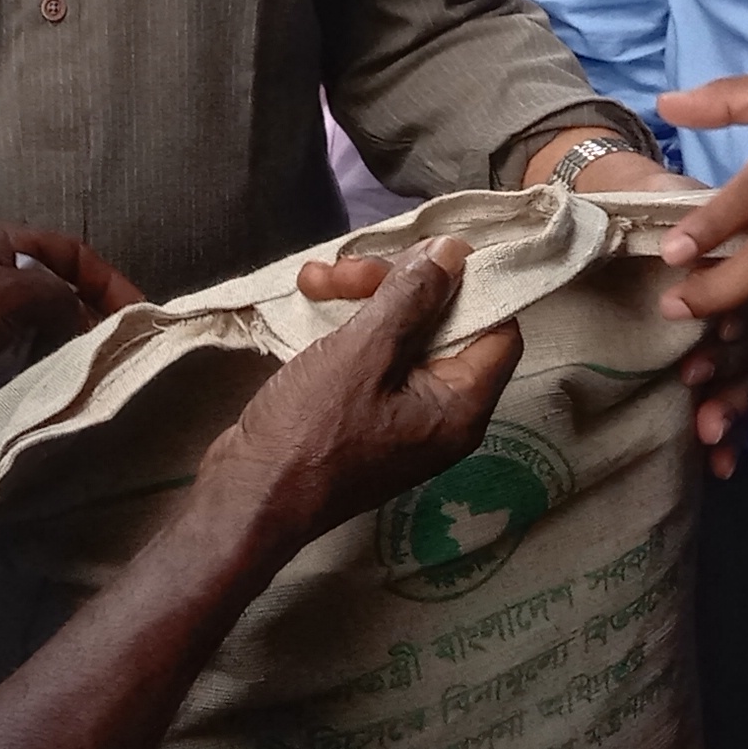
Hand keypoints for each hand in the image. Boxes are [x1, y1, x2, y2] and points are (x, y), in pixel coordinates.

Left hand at [0, 222, 146, 441]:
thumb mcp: (5, 292)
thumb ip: (58, 297)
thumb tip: (87, 323)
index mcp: (1, 246)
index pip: (73, 254)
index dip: (110, 281)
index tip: (141, 317)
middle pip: (61, 295)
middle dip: (94, 321)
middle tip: (125, 358)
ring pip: (43, 336)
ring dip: (70, 355)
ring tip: (102, 382)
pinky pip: (20, 371)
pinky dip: (42, 383)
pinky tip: (62, 403)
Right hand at [211, 238, 520, 547]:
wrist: (246, 496)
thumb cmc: (310, 432)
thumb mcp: (363, 353)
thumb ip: (413, 298)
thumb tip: (456, 252)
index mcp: (461, 406)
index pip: (500, 329)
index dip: (472, 284)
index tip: (428, 252)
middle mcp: (441, 411)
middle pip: (444, 321)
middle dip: (396, 284)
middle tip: (348, 272)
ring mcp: (401, 412)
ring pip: (401, 328)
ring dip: (362, 295)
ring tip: (315, 280)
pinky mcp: (363, 409)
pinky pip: (372, 351)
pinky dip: (347, 321)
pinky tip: (312, 296)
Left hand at [504, 142, 747, 474]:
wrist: (629, 200)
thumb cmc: (646, 197)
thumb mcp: (662, 193)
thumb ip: (674, 208)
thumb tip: (676, 234)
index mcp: (746, 249)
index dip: (739, 310)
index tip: (718, 329)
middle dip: (729, 364)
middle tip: (697, 378)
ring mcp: (744, 329)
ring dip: (732, 405)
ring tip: (710, 432)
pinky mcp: (727, 359)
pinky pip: (738, 396)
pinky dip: (733, 433)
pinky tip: (721, 467)